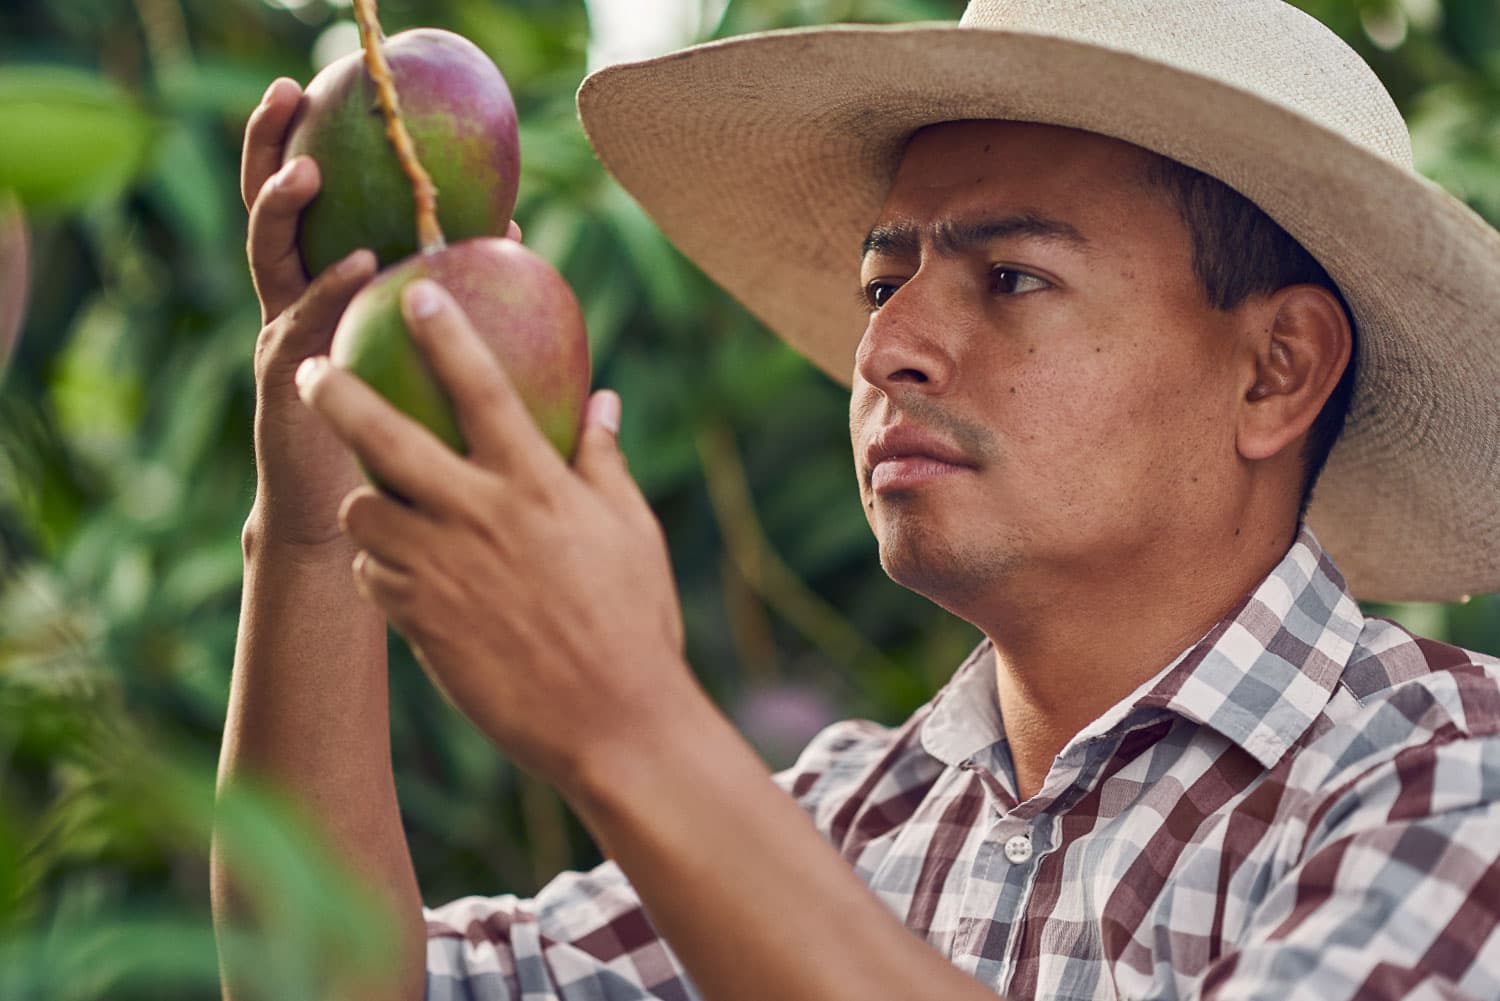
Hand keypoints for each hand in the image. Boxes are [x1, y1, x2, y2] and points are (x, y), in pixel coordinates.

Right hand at [241, 78, 523, 549]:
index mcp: (319, 284)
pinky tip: (360, 266)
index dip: (307, 142)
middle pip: (270, 207)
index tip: (319, 87)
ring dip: (284, 207)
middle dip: (272, 146)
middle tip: (290, 94)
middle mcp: (290, 298)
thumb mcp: (417, 352)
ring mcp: (277, 333)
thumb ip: (451, 297)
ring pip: (268, 253)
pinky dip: (328, 290)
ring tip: (309, 170)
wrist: (344, 521)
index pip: (308, 201)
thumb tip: (518, 238)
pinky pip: (302, 323)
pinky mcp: (282, 378)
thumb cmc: (395, 432)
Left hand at [294, 280, 692, 789]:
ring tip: (373, 501)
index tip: (415, 290)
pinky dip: (380, 566)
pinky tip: (402, 571)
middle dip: (337, 393)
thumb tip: (604, 400)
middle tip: (311, 369)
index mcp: (536, 485)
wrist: (613, 722)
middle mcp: (480, 517)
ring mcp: (442, 572)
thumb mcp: (632, 532)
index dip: (444, 333)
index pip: (481, 388)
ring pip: (361, 512)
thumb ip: (603, 460)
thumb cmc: (635, 621)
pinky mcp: (420, 623)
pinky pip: (374, 576)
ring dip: (362, 500)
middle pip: (384, 437)